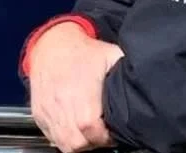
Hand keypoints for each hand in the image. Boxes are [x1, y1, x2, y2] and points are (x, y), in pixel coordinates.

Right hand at [27, 23, 123, 152]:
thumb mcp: (111, 55)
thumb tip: (146, 85)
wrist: (52, 42)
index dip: (106, 138)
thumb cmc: (83, 50)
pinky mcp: (39, 112)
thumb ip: (126, 72)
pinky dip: (62, 137)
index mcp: (81, 96)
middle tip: (100, 134)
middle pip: (77, 143)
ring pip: (63, 143)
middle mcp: (62, 105)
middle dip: (92, 143)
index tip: (112, 133)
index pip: (93, 132)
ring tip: (87, 133)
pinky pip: (50, 135)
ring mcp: (48, 110)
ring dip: (77, 142)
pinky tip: (72, 128)